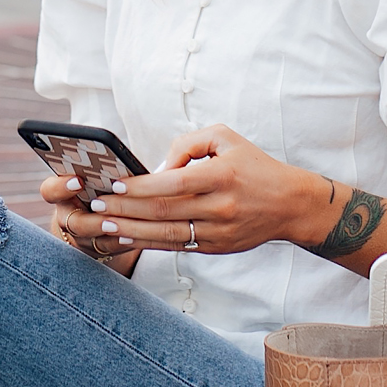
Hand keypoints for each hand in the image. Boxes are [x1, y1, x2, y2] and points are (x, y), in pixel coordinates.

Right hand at [39, 175, 140, 273]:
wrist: (100, 212)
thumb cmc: (100, 184)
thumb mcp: (95, 176)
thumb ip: (99, 170)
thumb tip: (117, 161)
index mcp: (63, 194)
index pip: (50, 191)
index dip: (61, 188)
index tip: (78, 181)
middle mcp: (68, 218)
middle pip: (73, 223)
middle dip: (92, 220)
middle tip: (107, 213)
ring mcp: (83, 238)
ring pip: (94, 241)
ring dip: (110, 234)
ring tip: (125, 225)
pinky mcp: (99, 250)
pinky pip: (111, 249)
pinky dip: (124, 242)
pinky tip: (136, 234)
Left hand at [57, 125, 329, 255]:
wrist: (289, 204)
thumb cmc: (253, 166)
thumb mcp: (225, 138)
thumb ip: (188, 144)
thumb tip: (157, 167)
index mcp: (223, 175)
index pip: (174, 183)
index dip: (141, 186)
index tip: (115, 184)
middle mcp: (221, 206)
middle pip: (164, 211)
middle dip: (125, 208)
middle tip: (97, 204)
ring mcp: (219, 231)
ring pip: (166, 234)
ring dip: (131, 230)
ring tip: (104, 223)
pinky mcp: (216, 248)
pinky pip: (176, 246)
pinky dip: (148, 243)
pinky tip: (126, 236)